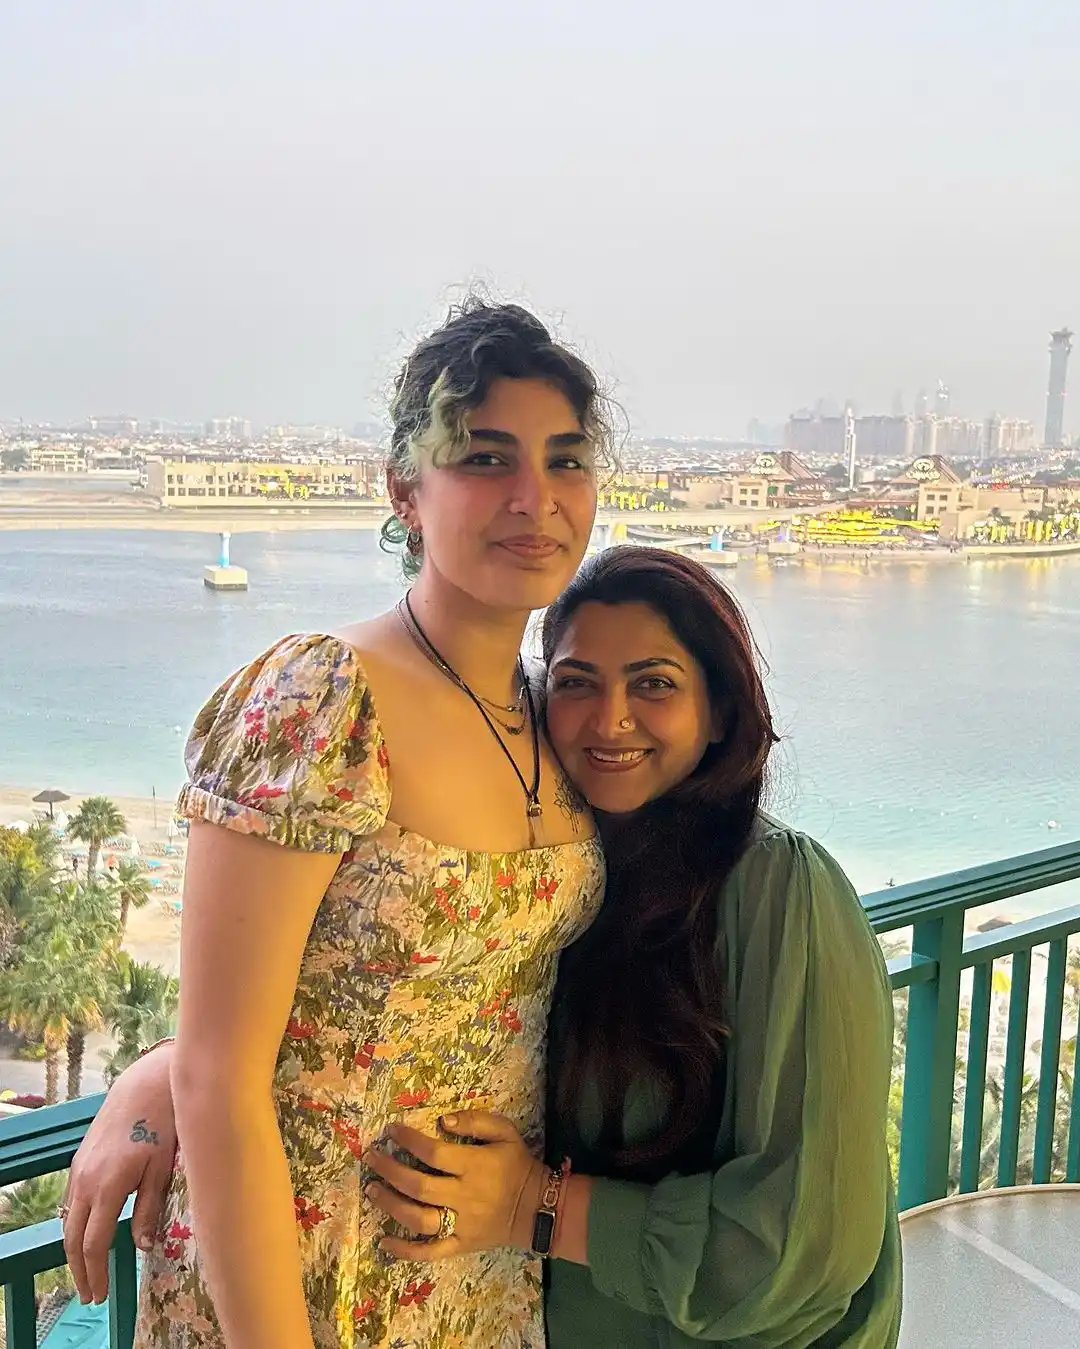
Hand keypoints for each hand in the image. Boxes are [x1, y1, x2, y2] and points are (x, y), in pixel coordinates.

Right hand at [62, 1046, 176, 1303]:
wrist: (147, 1082)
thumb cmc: (163, 1123)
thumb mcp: (162, 1168)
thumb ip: (149, 1208)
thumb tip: (142, 1246)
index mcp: (107, 1186)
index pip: (93, 1243)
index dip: (96, 1273)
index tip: (100, 1296)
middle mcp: (85, 1180)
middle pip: (73, 1237)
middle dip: (79, 1270)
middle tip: (90, 1294)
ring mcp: (79, 1168)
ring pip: (69, 1219)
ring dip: (74, 1249)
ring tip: (88, 1271)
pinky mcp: (81, 1158)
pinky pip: (71, 1200)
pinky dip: (75, 1224)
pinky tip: (86, 1232)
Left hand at [363, 1111, 545, 1261]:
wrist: (536, 1208)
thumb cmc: (516, 1164)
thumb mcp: (505, 1132)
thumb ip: (476, 1120)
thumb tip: (443, 1120)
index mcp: (474, 1166)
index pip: (434, 1153)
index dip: (409, 1141)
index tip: (391, 1131)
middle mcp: (464, 1196)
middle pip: (419, 1186)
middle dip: (390, 1171)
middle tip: (371, 1157)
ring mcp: (460, 1225)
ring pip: (419, 1219)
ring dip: (391, 1204)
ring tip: (371, 1189)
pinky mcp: (460, 1245)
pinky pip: (430, 1252)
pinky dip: (405, 1251)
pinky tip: (383, 1242)